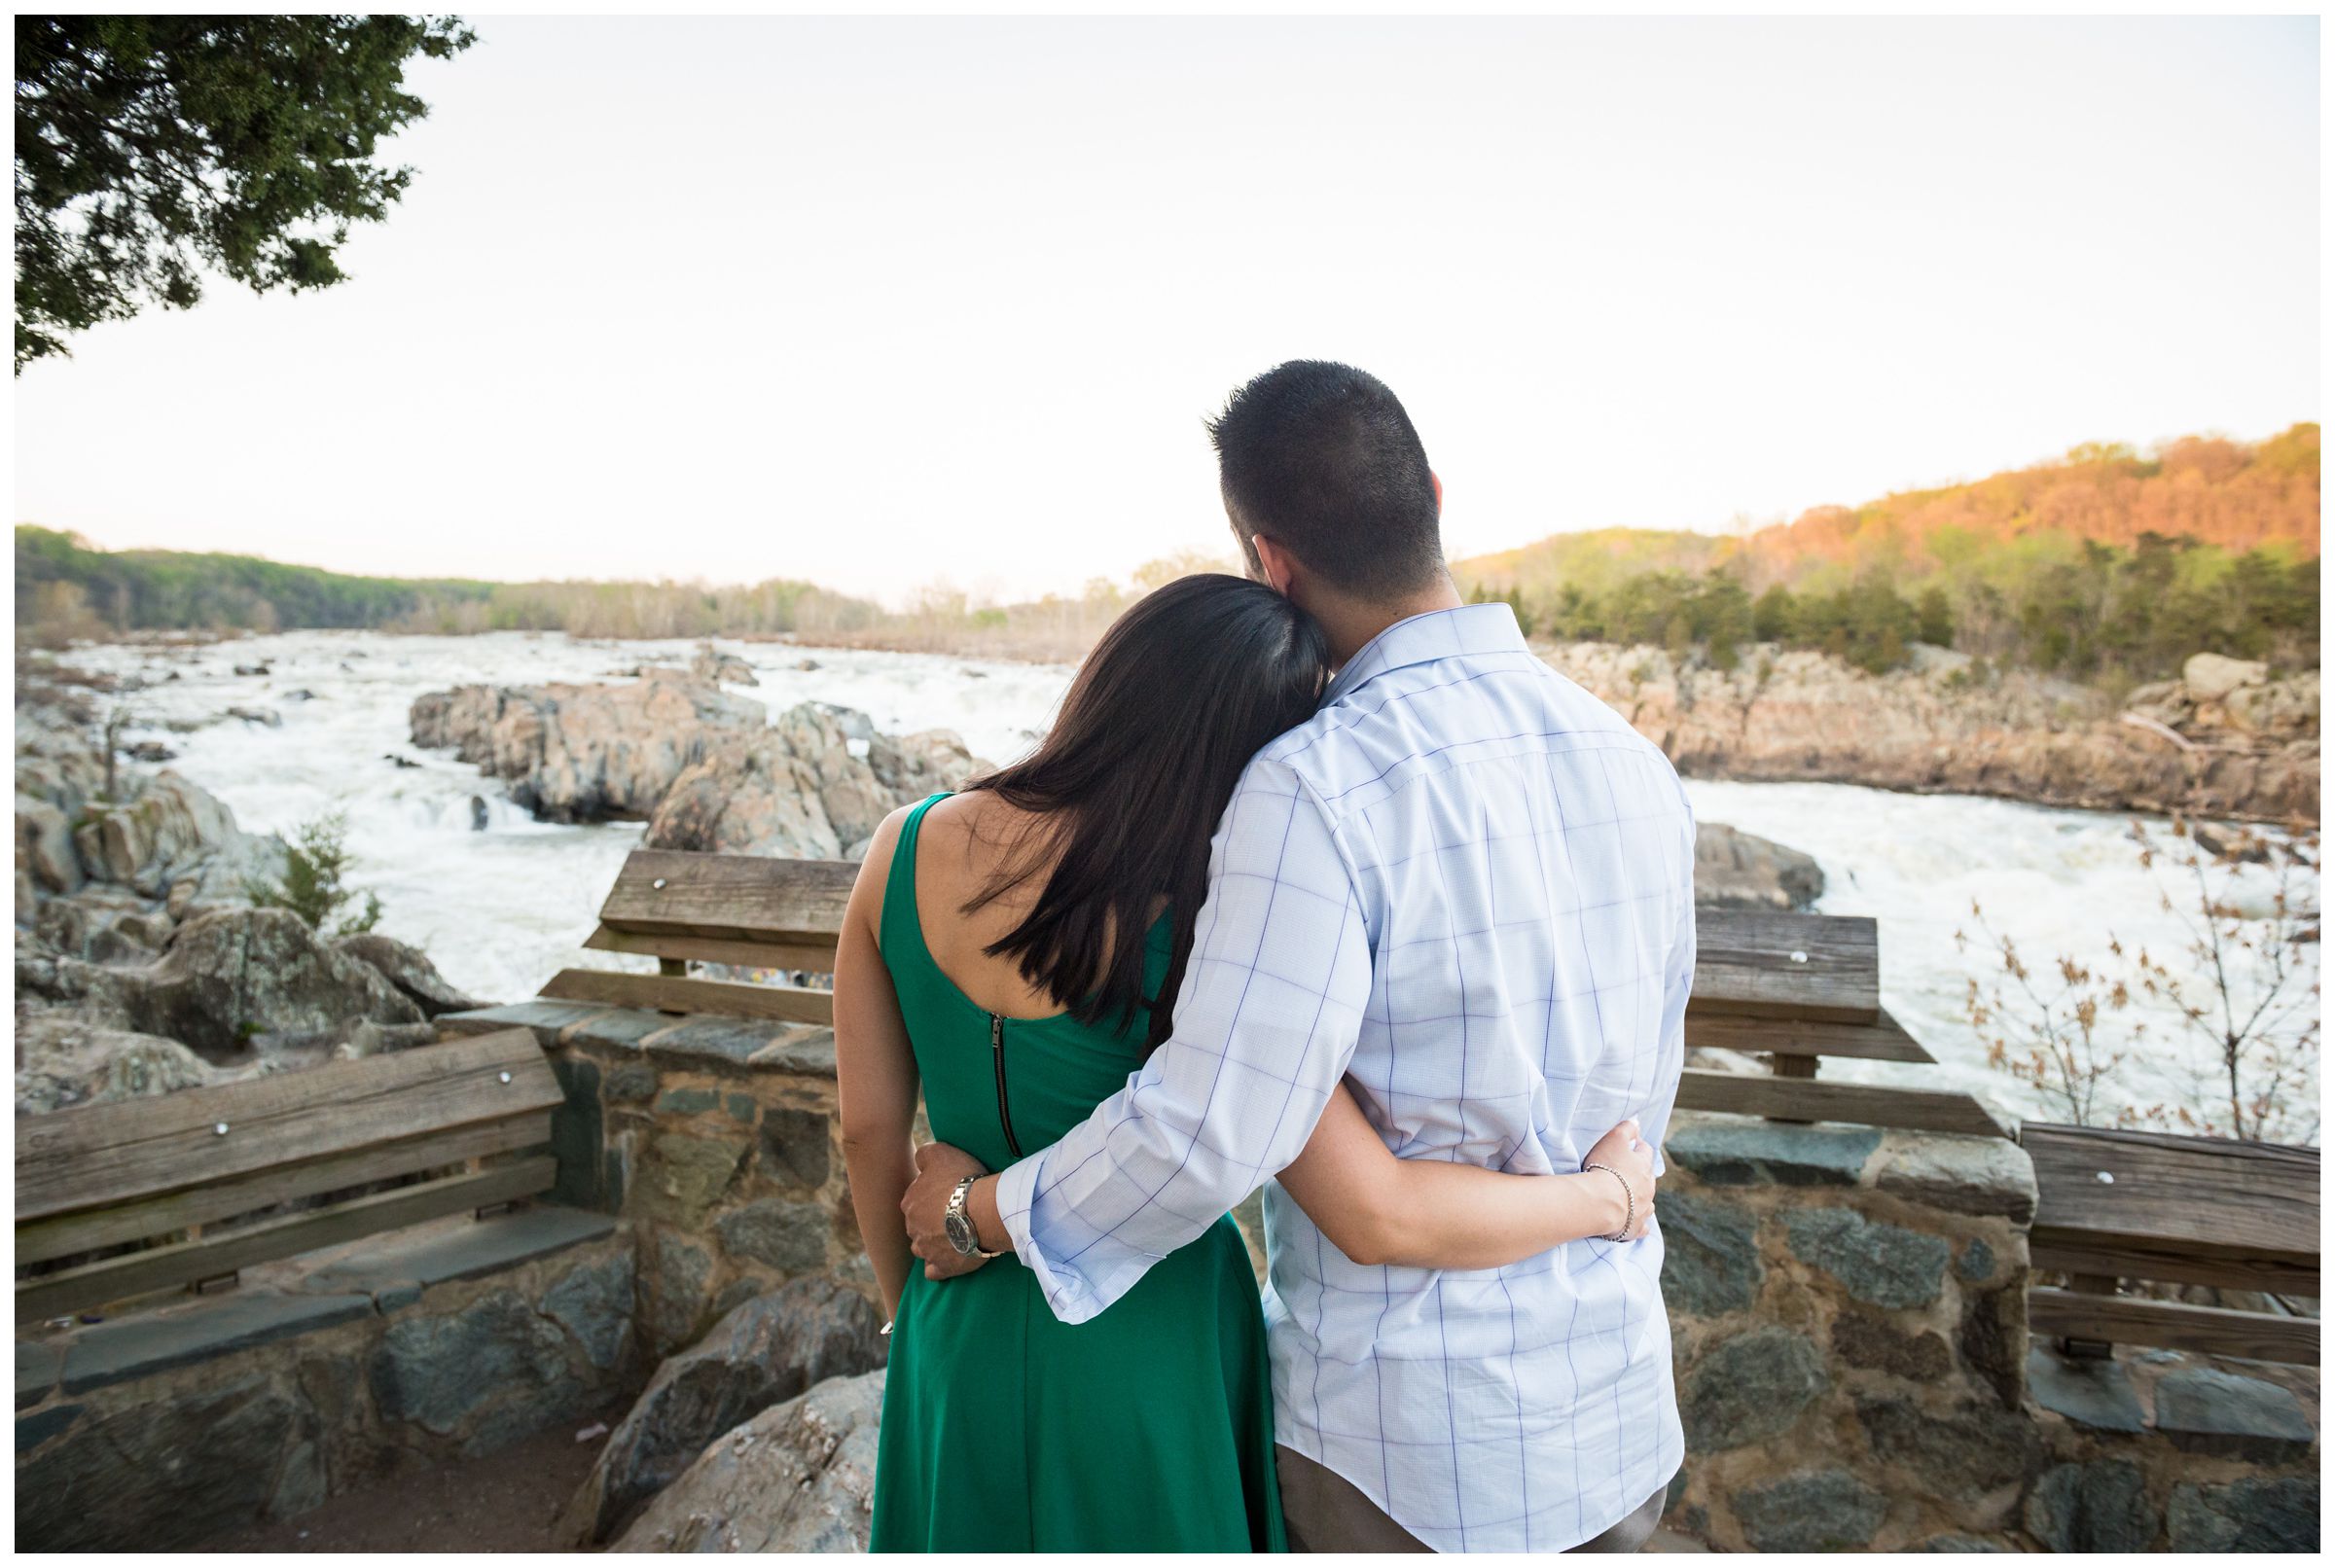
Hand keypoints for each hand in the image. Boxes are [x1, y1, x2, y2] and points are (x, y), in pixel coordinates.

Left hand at [902, 1142, 989, 1279]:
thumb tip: (921, 1159)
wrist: (981, 1212)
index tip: (949, 1193)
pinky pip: (934, 1271)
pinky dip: (940, 1266)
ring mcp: (925, 1250)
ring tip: (954, 1236)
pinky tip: (950, 1259)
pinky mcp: (941, 1267)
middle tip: (955, 1213)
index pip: (916, 1198)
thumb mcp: (940, 1153)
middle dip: (931, 1220)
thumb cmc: (961, 1180)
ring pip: (922, 1247)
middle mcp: (912, 1227)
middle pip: (918, 1224)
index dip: (933, 1195)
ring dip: (933, 1243)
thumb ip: (925, 1154)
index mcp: (910, 1202)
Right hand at [1583, 1119, 1656, 1239]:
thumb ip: (1626, 1128)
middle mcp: (1648, 1187)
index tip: (1629, 1145)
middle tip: (1625, 1171)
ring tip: (1628, 1196)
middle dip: (1639, 1173)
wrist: (1602, 1203)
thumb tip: (1637, 1121)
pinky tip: (1634, 1221)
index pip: (1645, 1151)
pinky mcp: (1636, 1227)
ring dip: (1641, 1197)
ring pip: (1648, 1201)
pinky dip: (1639, 1222)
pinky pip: (1642, 1225)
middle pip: (1648, 1177)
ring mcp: (1644, 1208)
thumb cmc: (1606, 1168)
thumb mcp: (1614, 1140)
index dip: (1637, 1146)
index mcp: (1644, 1166)